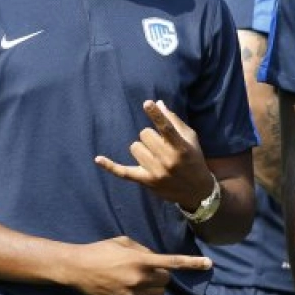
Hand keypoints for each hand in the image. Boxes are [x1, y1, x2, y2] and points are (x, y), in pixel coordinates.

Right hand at [66, 236, 211, 294]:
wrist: (77, 268)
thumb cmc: (101, 250)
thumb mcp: (125, 242)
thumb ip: (144, 250)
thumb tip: (157, 259)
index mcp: (141, 260)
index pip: (173, 262)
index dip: (192, 263)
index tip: (209, 263)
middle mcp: (140, 278)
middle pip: (166, 279)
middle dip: (163, 274)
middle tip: (150, 269)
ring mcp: (133, 293)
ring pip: (159, 293)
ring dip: (158, 287)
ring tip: (143, 280)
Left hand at [95, 100, 215, 212]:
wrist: (197, 191)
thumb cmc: (194, 159)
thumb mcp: (191, 139)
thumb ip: (174, 121)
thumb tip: (158, 103)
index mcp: (181, 148)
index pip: (167, 128)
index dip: (156, 115)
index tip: (147, 103)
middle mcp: (168, 160)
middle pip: (145, 135)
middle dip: (150, 136)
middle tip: (160, 144)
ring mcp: (156, 172)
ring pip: (135, 147)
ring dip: (142, 148)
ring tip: (154, 155)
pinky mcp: (146, 181)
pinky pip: (123, 172)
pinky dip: (110, 166)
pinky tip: (97, 159)